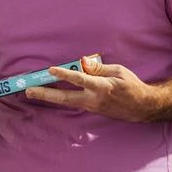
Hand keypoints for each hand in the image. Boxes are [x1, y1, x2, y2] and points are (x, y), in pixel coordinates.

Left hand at [24, 56, 153, 121]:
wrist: (142, 107)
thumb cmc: (131, 85)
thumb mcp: (119, 71)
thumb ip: (99, 68)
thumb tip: (83, 62)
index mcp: (103, 87)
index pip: (80, 79)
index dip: (65, 74)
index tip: (51, 69)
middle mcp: (94, 99)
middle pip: (66, 98)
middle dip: (46, 93)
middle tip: (29, 90)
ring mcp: (92, 107)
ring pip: (66, 102)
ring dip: (49, 96)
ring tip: (32, 92)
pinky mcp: (91, 109)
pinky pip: (73, 102)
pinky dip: (60, 98)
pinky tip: (49, 94)